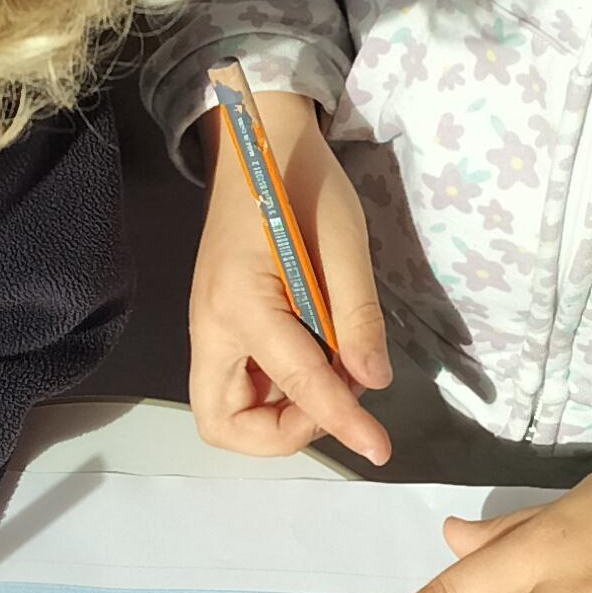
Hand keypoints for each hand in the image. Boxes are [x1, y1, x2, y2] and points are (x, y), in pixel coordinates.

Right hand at [189, 87, 393, 466]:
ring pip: (229, 411)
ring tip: (334, 374)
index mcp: (240, 303)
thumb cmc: (302, 182)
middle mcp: (212, 326)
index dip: (342, 421)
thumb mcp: (344, 243)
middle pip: (224, 424)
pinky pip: (242, 383)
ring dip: (281, 414)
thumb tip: (374, 382)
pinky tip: (319, 358)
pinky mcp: (222, 324)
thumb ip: (357, 316)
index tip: (380, 449)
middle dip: (280, 435)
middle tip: (334, 401)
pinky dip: (279, 391)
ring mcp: (212, 327)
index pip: (297, 384)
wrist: (259, 143)